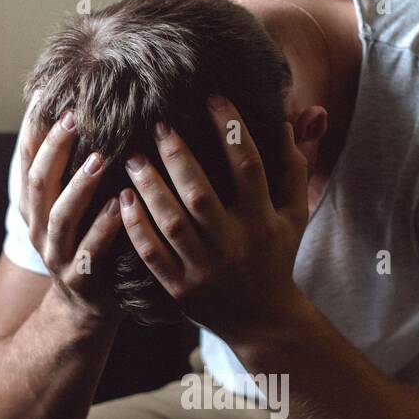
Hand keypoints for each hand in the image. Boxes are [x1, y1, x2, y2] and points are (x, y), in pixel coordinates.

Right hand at [19, 100, 122, 322]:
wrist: (88, 306)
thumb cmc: (88, 242)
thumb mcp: (72, 207)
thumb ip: (72, 170)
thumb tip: (84, 113)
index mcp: (34, 207)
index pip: (26, 160)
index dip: (32, 128)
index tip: (46, 95)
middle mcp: (39, 228)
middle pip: (38, 182)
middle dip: (54, 148)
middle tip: (74, 117)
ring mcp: (58, 254)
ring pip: (61, 216)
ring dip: (79, 185)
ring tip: (99, 158)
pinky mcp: (82, 277)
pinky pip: (91, 250)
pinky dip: (105, 227)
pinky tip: (121, 205)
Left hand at [119, 95, 308, 337]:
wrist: (263, 320)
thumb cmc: (276, 256)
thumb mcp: (294, 215)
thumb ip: (292, 168)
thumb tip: (283, 121)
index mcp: (263, 221)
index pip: (249, 167)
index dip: (231, 129)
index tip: (213, 97)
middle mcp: (234, 244)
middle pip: (202, 195)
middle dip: (179, 157)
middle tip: (158, 125)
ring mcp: (205, 269)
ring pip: (173, 223)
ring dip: (150, 188)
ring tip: (133, 157)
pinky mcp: (181, 289)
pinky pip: (153, 255)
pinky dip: (137, 227)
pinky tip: (124, 198)